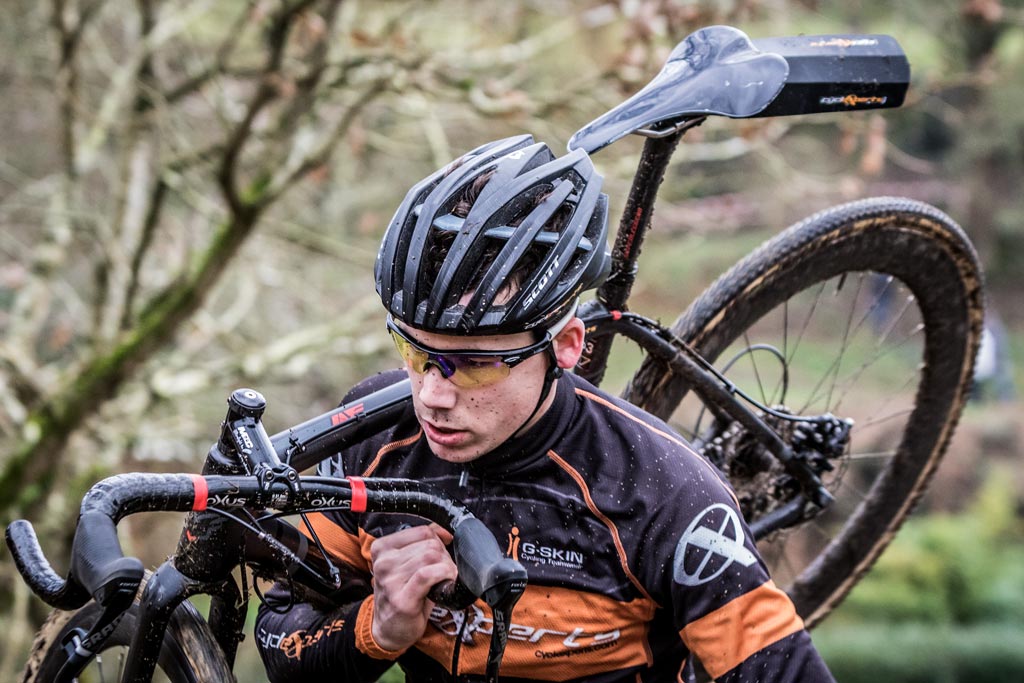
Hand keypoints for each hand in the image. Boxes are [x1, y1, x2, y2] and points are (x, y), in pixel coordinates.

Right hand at [369, 524, 456, 651]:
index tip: (441, 554)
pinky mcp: (402, 599)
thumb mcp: (407, 564)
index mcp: (382, 548)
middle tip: (443, 572)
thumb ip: (423, 543)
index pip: (422, 531)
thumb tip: (445, 530)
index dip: (439, 541)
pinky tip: (444, 585)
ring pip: (431, 557)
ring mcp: (390, 580)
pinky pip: (428, 575)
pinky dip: (443, 576)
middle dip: (444, 557)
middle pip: (430, 545)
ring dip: (446, 568)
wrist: (388, 630)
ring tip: (443, 580)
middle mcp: (383, 562)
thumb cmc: (402, 594)